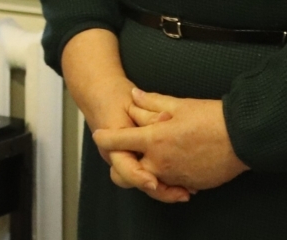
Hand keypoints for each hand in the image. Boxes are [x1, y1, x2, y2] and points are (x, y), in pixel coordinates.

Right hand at [60, 31, 190, 203]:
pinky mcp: (134, 159)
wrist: (99, 94)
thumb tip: (166, 119)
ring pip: (142, 182)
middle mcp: (117, 158)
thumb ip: (148, 114)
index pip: (123, 168)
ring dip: (164, 189)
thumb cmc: (114, 98)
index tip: (154, 182)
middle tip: (182, 193)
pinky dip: (164, 179)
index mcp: (112, 145)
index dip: (139, 177)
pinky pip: (148, 175)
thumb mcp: (130, 103)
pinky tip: (184, 179)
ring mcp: (125, 161)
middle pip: (135, 183)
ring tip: (187, 190)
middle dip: (158, 191)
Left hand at [92, 89, 248, 192]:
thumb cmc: (211, 118)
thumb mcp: (178, 104)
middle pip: (128, 171)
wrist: (243, 138)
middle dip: (125, 162)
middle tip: (130, 150)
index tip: (99, 134)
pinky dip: (170, 175)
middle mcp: (160, 162)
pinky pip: (172, 183)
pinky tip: (179, 160)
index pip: (117, 141)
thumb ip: (150, 102)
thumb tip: (133, 95)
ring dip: (149, 169)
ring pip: (151, 179)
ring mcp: (175, 177)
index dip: (104, 137)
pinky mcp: (190, 184)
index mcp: (153, 140)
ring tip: (158, 153)